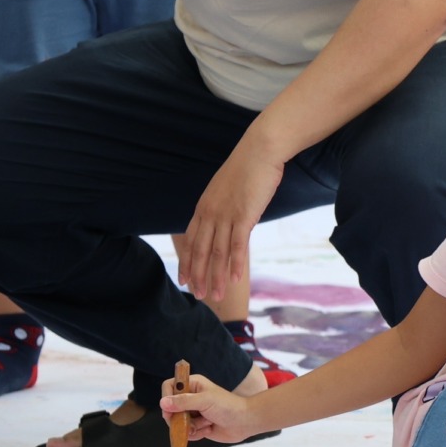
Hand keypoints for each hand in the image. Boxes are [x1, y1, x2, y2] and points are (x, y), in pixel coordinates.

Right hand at [160, 374, 263, 443]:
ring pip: (178, 422)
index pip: (169, 387)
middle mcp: (191, 398)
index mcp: (192, 385)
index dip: (166, 398)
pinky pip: (187, 433)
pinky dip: (196, 433)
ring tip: (207, 422)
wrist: (245, 422)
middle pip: (170, 408)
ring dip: (191, 426)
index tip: (169, 409)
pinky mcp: (198, 426)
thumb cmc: (228, 406)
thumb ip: (183, 402)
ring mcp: (194, 413)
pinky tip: (208, 428)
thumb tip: (163, 402)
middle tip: (188, 421)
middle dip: (179, 417)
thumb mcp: (204, 401)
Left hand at [178, 147, 283, 302]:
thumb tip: (225, 222)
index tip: (185, 280)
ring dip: (216, 276)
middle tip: (199, 296)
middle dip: (198, 275)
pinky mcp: (244, 215)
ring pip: (217, 252)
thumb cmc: (247, 168)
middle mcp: (210, 213)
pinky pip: (238, 244)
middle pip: (200, 251)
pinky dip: (235, 263)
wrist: (260, 150)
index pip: (190, 240)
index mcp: (203, 207)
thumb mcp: (227, 190)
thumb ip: (222, 208)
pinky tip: (235, 279)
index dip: (187, 262)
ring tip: (216, 295)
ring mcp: (226, 214)